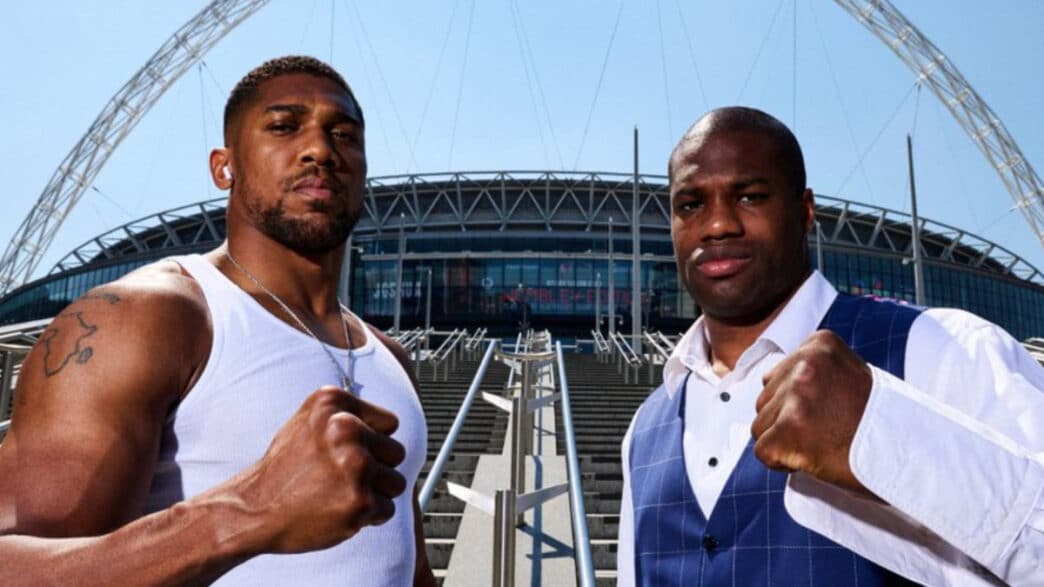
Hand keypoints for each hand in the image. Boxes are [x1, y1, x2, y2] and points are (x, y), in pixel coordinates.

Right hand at [230, 386, 406, 553]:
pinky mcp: (359, 501)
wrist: (254, 509)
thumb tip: (390, 424)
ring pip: (396, 482)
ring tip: (341, 492)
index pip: (390, 423)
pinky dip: (368, 516)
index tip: (345, 452)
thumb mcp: (307, 420)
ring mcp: (355, 466)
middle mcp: (345, 430)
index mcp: (334, 404)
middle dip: (376, 468)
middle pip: (396, 453)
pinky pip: (387, 509)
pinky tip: (338, 509)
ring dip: (375, 493)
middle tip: (341, 477)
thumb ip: (348, 413)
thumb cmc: (284, 468)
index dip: (371, 441)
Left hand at [751, 330, 874, 496]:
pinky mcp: (788, 429)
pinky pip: (763, 451)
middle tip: (827, 432)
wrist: (912, 453)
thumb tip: (767, 382)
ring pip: (760, 426)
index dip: (796, 403)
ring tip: (823, 443)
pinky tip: (813, 458)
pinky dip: (782, 462)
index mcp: (819, 344)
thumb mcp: (846, 375)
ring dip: (784, 441)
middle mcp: (805, 364)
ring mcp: (796, 395)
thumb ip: (810, 373)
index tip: (829, 412)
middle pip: (764, 400)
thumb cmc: (878, 421)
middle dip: (786, 421)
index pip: (776, 376)